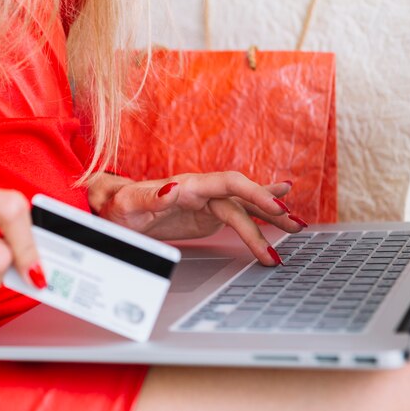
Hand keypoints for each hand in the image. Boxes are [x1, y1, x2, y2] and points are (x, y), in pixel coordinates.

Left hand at [88, 172, 307, 265]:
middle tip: (294, 225)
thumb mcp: (126, 204)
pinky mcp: (205, 215)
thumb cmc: (117, 207)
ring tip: (297, 227)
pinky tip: (278, 207)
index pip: (228, 183)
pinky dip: (258, 211)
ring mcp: (205, 203)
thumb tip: (173, 189)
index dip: (254, 193)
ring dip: (270, 218)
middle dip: (269, 210)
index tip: (276, 208)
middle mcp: (200, 191)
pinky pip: (236, 213)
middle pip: (242, 197)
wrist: (112, 209)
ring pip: (244, 208)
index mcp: (186, 185)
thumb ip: (149, 196)